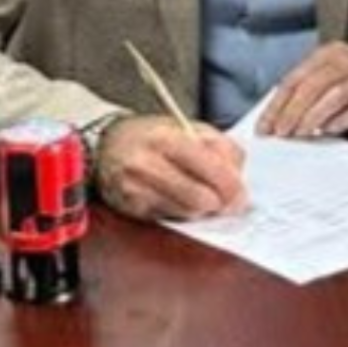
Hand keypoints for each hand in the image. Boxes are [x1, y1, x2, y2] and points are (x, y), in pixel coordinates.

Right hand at [93, 116, 246, 219]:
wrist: (106, 146)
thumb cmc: (153, 136)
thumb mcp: (188, 127)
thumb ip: (220, 146)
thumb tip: (239, 176)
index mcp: (166, 138)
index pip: (210, 168)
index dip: (232, 186)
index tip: (241, 194)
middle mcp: (147, 164)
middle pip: (200, 198)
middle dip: (220, 203)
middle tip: (228, 202)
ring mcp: (136, 189)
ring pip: (188, 213)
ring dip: (203, 210)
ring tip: (203, 196)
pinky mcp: (132, 209)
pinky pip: (171, 219)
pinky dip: (183, 213)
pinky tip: (180, 199)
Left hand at [259, 43, 347, 137]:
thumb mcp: (332, 73)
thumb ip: (307, 89)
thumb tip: (277, 118)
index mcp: (328, 54)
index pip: (294, 79)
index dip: (276, 105)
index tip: (265, 126)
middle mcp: (346, 62)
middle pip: (312, 87)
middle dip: (291, 113)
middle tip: (280, 134)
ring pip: (333, 96)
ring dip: (313, 118)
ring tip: (299, 135)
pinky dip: (340, 121)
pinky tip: (327, 132)